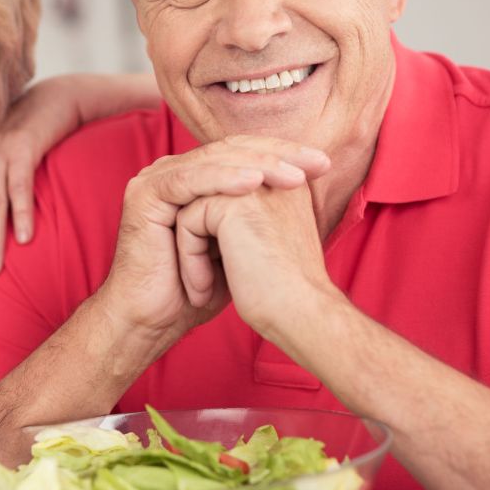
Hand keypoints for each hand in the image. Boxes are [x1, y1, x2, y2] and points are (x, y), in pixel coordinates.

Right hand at [96, 136, 329, 345]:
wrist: (155, 319)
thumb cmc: (196, 289)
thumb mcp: (238, 243)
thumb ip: (257, 212)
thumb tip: (304, 189)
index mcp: (193, 177)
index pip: (243, 153)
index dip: (284, 154)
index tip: (323, 164)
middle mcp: (173, 172)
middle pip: (231, 149)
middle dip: (278, 154)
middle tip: (317, 161)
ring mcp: (155, 179)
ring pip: (214, 160)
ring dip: (257, 165)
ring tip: (293, 174)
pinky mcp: (145, 195)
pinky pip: (189, 180)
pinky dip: (223, 179)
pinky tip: (253, 183)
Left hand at [173, 181, 336, 349]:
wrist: (302, 314)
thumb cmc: (285, 293)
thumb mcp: (265, 245)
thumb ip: (244, 222)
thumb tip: (209, 222)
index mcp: (285, 182)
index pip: (228, 191)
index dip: (214, 232)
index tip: (223, 273)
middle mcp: (274, 174)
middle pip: (209, 195)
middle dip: (198, 237)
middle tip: (200, 282)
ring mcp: (253, 184)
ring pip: (193, 208)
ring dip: (190, 251)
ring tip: (202, 288)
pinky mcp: (231, 204)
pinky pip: (187, 221)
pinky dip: (189, 258)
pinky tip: (203, 289)